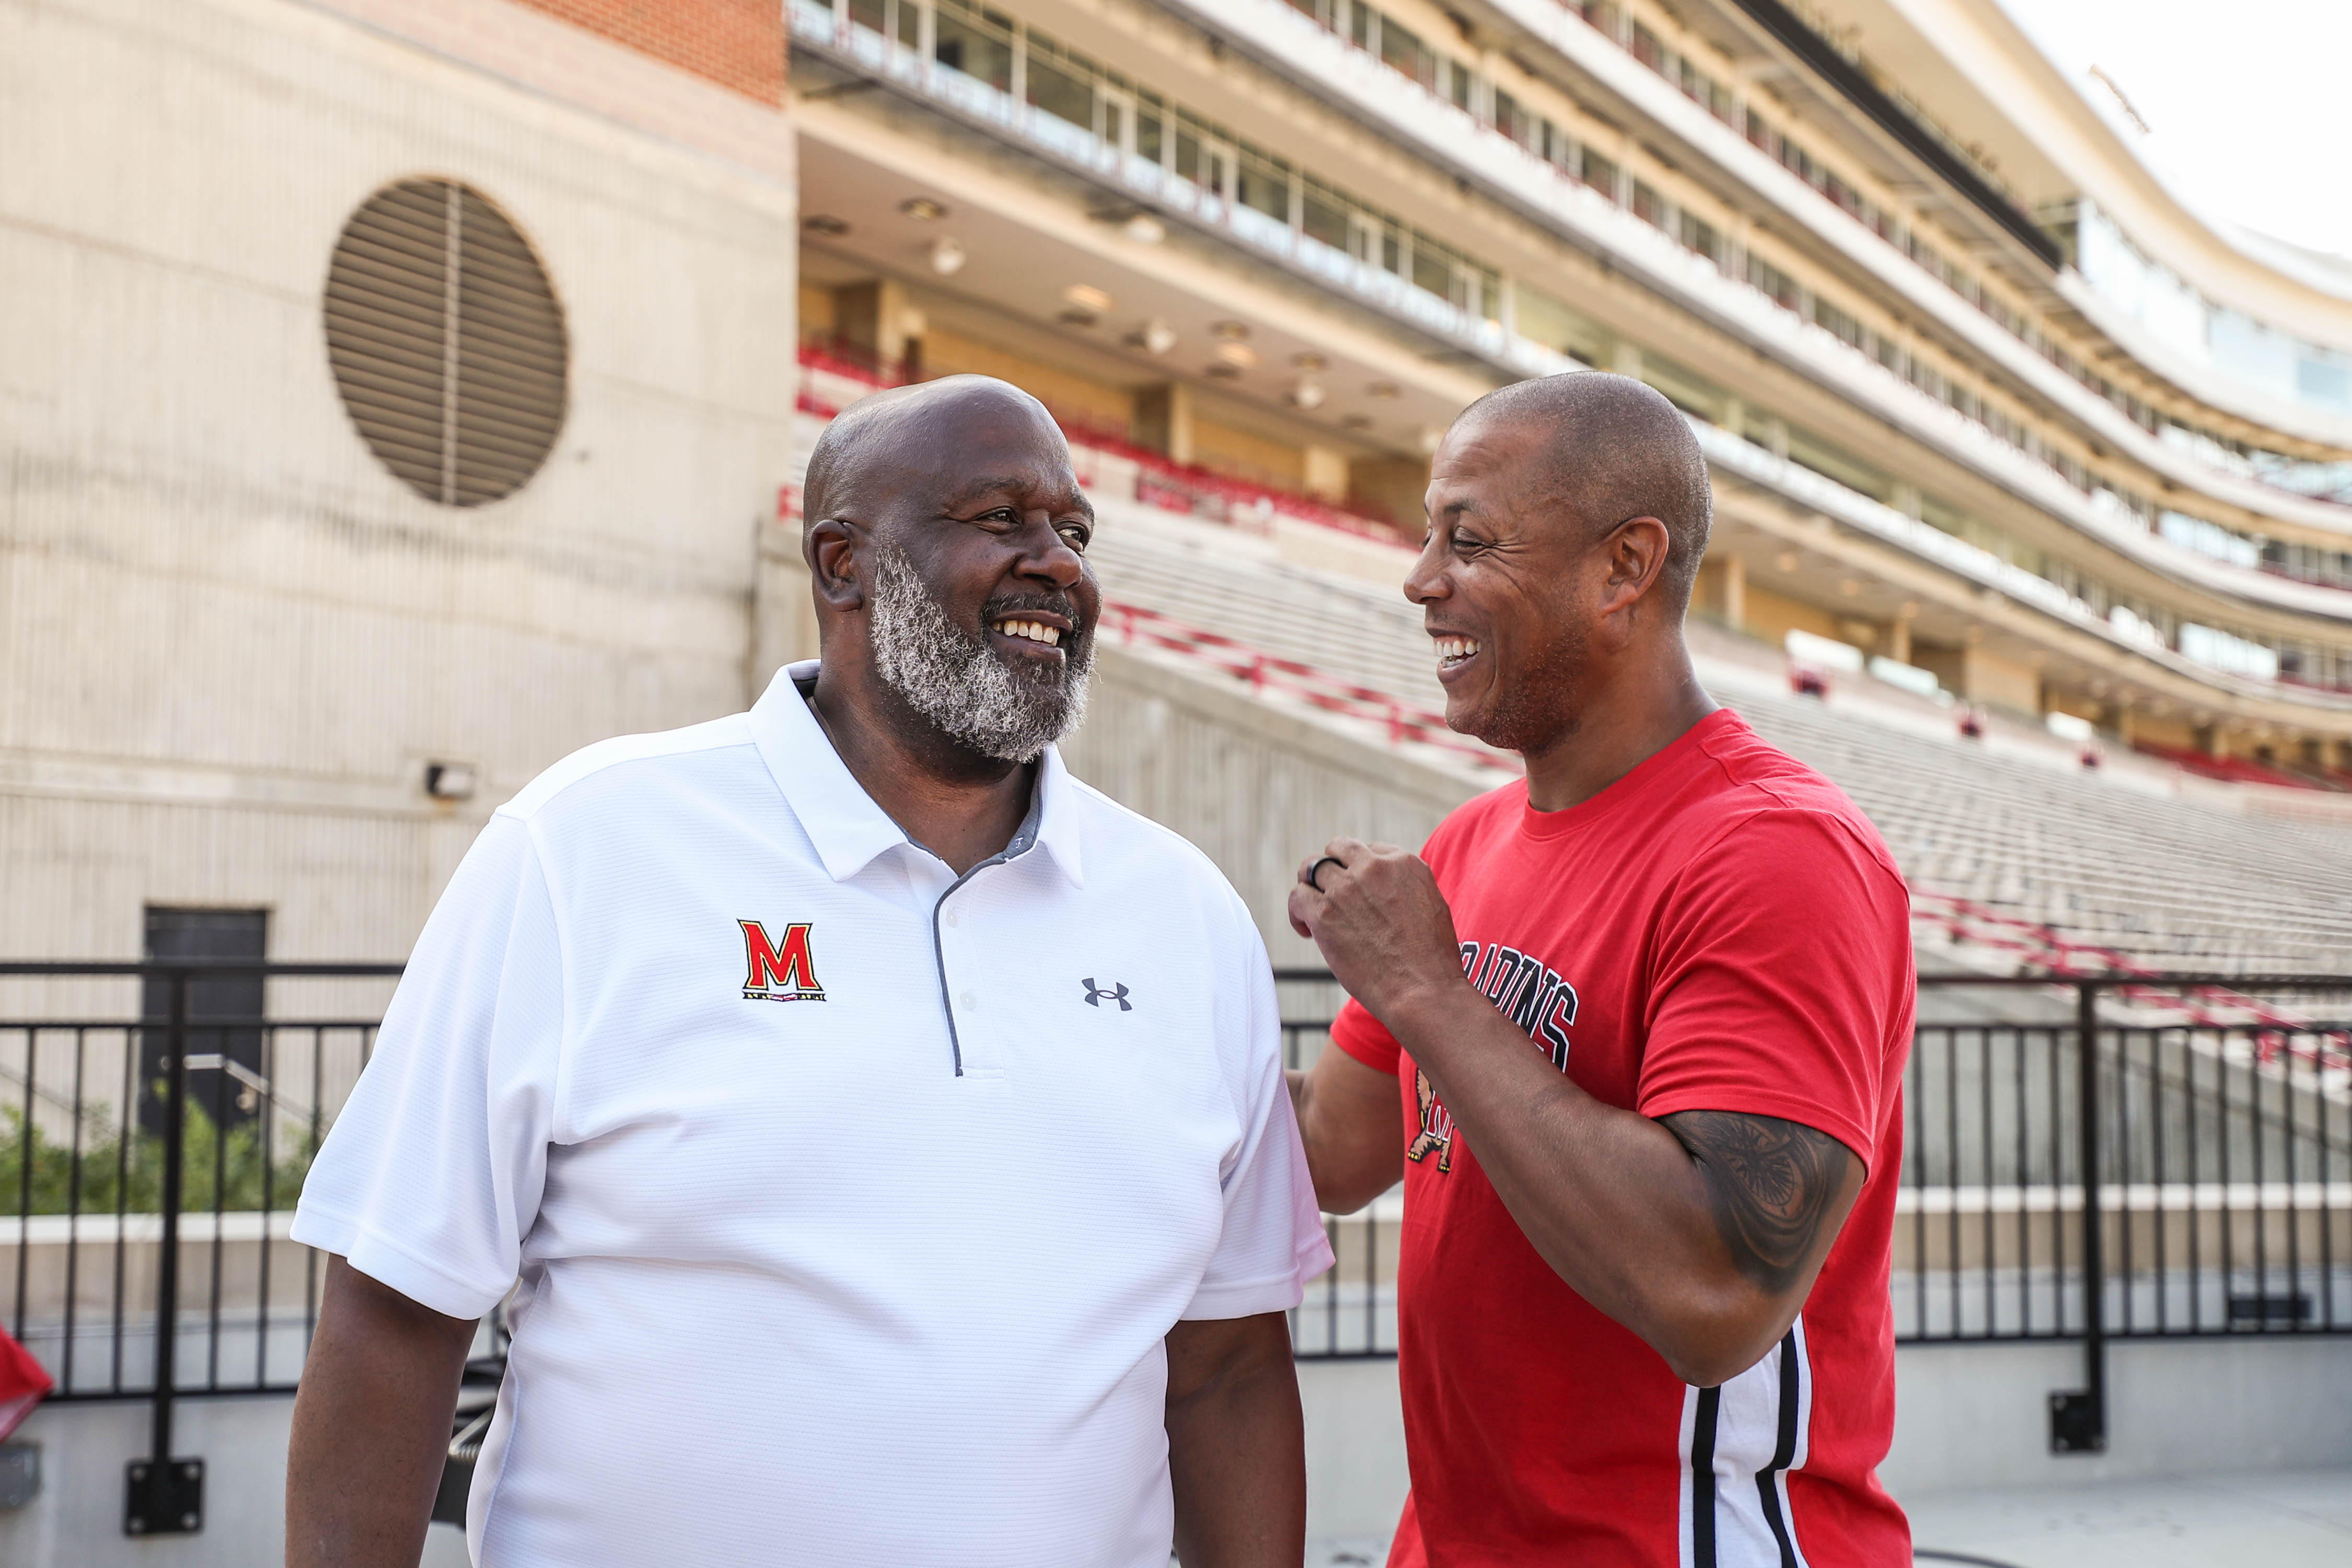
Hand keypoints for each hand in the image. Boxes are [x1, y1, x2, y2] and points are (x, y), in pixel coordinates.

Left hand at [1288, 838, 1469, 1022]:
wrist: (1422, 989)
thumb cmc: (1432, 960)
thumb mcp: (1432, 906)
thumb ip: (1406, 888)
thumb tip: (1385, 891)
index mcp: (1404, 863)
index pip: (1370, 850)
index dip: (1361, 870)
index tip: (1360, 892)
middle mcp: (1373, 868)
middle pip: (1339, 849)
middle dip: (1333, 868)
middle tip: (1331, 892)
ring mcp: (1347, 888)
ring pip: (1312, 867)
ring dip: (1311, 886)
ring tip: (1314, 910)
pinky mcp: (1324, 913)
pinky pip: (1297, 897)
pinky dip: (1297, 911)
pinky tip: (1307, 930)